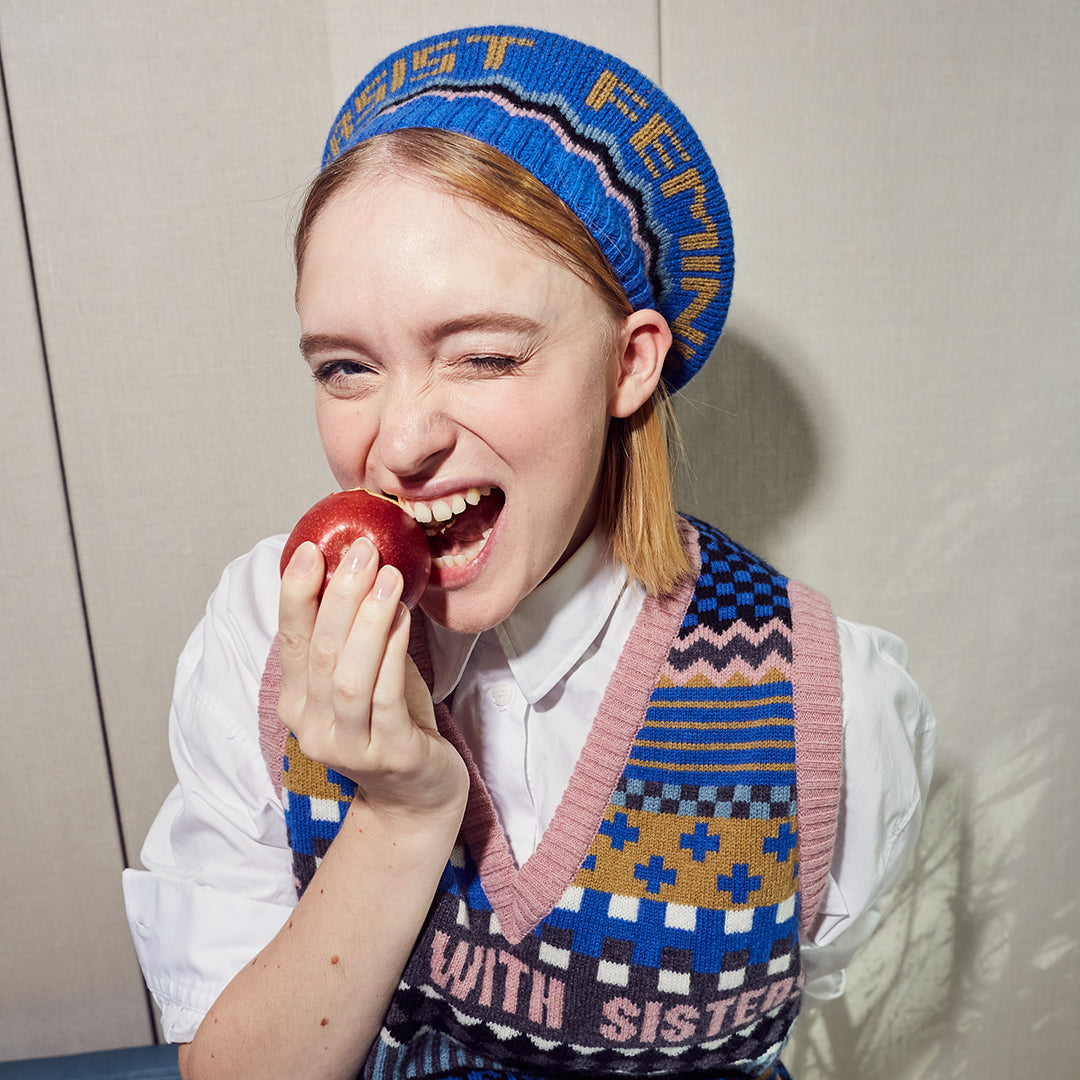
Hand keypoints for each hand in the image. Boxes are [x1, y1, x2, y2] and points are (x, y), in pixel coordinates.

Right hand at [277, 538, 468, 821]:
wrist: (417, 796)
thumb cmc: (393, 722)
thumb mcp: (366, 672)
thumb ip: (357, 634)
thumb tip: (361, 566)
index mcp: (297, 701)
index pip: (290, 639)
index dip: (295, 593)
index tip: (308, 548)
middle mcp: (312, 726)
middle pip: (320, 651)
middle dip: (339, 594)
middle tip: (361, 550)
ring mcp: (348, 745)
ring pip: (348, 675)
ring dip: (367, 620)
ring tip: (387, 576)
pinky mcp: (387, 755)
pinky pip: (386, 698)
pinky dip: (392, 653)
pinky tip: (405, 618)